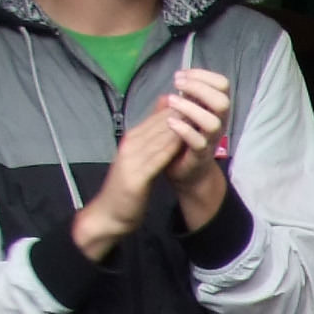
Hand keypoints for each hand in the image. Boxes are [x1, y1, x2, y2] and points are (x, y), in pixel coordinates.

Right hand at [73, 90, 213, 256]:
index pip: (158, 117)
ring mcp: (132, 159)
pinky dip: (170, 148)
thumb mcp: (139, 160)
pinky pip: (157, 159)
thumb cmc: (127, 188)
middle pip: (160, 124)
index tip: (199, 99)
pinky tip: (184, 141)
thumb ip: (152, 142)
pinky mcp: (136, 177)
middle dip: (182, 112)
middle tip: (204, 100)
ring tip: (198, 113)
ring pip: (159, 137)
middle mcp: (131, 144)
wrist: (110, 214)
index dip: (179, 107)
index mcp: (133, 139)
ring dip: (179, 125)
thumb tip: (165, 123)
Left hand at [159, 67, 232, 228]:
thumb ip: (179, 98)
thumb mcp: (181, 115)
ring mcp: (211, 140)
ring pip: (212, 121)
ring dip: (190, 107)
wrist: (188, 174)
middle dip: (199, 87)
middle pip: (222, 101)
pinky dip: (183, 129)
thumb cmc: (185, 140)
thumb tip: (175, 81)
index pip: (222, 85)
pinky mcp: (200, 155)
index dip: (203, 75)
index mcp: (216, 110)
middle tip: (177, 84)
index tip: (181, 75)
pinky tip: (169, 121)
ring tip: (171, 101)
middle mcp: (219, 123)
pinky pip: (198, 141)